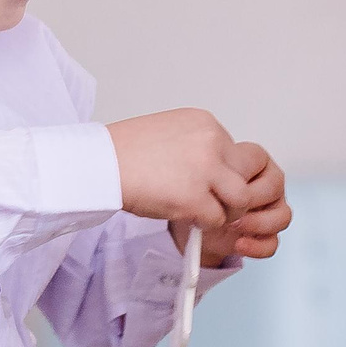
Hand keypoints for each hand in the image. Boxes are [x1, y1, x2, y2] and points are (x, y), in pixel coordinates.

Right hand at [108, 108, 259, 229]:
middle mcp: (211, 141)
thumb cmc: (125, 151)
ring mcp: (205, 169)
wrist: (99, 163)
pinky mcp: (194, 197)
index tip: (205, 184)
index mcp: (205, 123)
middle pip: (246, 173)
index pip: (235, 152)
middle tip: (214, 203)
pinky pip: (217, 219)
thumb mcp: (169, 132)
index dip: (223, 173)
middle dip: (233, 192)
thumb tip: (214, 168)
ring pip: (241, 198)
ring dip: (226, 210)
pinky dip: (204, 224)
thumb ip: (197, 145)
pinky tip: (185, 218)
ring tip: (203, 213)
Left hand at [179, 141, 288, 264]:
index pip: (261, 162)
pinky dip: (256, 246)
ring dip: (257, 224)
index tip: (221, 188)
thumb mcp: (201, 179)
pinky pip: (273, 242)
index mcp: (255, 161)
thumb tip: (219, 181)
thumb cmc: (200, 193)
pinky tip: (239, 244)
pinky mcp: (268, 235)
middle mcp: (268, 184)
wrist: (192, 222)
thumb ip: (215, 175)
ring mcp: (272, 210)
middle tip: (226, 208)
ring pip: (282, 216)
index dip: (240, 178)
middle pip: (275, 188)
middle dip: (248, 201)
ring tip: (231, 226)